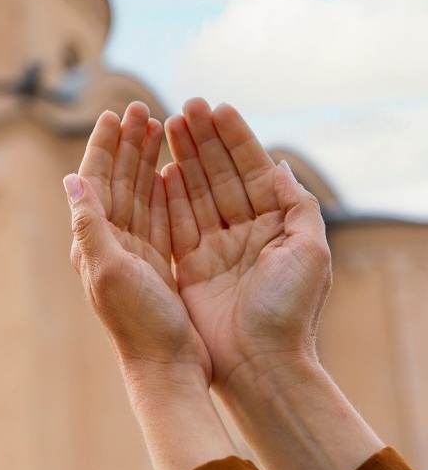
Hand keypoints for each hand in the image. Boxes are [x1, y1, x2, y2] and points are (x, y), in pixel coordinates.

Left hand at [66, 102, 209, 377]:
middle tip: (140, 108)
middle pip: (116, 180)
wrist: (165, 366)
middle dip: (127, 144)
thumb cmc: (138, 322)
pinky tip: (171, 170)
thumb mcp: (110, 270)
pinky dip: (164, 190)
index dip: (103, 146)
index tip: (114, 113)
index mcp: (93, 240)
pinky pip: (159, 215)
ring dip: (145, 160)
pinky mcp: (157, 262)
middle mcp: (109, 242)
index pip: (95, 180)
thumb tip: (71, 178)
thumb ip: (90, 224)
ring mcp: (133, 252)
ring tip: (157, 127)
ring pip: (139, 193)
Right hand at [161, 98, 331, 387]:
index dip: (234, 138)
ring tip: (166, 125)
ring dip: (183, 158)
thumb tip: (277, 165)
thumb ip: (296, 204)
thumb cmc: (289, 310)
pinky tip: (160, 169)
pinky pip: (175, 223)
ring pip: (194, 192)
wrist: (259, 363)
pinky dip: (167, 195)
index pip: (250, 169)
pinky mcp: (188, 266)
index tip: (216, 107)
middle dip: (202, 140)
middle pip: (218, 175)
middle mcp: (243, 232)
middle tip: (185, 106)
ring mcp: (214, 248)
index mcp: (274, 225)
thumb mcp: (309, 251)